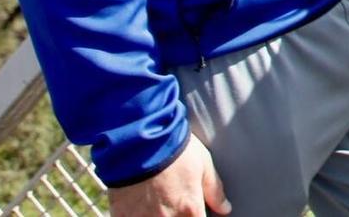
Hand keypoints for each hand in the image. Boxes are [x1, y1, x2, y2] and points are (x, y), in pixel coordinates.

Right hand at [108, 135, 229, 216]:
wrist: (137, 140)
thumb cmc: (173, 148)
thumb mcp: (203, 164)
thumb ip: (214, 190)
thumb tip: (225, 208)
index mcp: (190, 210)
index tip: (195, 210)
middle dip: (178, 216)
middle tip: (175, 201)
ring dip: (157, 215)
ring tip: (157, 202)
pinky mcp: (122, 216)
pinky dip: (139, 215)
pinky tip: (140, 205)